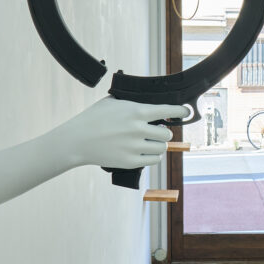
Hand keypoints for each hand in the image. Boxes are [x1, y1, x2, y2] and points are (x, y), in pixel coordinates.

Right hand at [51, 97, 188, 168]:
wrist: (76, 140)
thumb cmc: (94, 118)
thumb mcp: (113, 102)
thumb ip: (133, 103)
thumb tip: (151, 102)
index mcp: (136, 111)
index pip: (167, 110)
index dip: (180, 111)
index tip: (186, 112)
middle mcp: (138, 129)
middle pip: (166, 134)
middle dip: (163, 133)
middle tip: (155, 132)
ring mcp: (134, 146)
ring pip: (162, 148)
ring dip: (158, 145)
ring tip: (148, 142)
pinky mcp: (130, 161)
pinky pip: (154, 160)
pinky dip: (153, 156)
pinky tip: (145, 152)